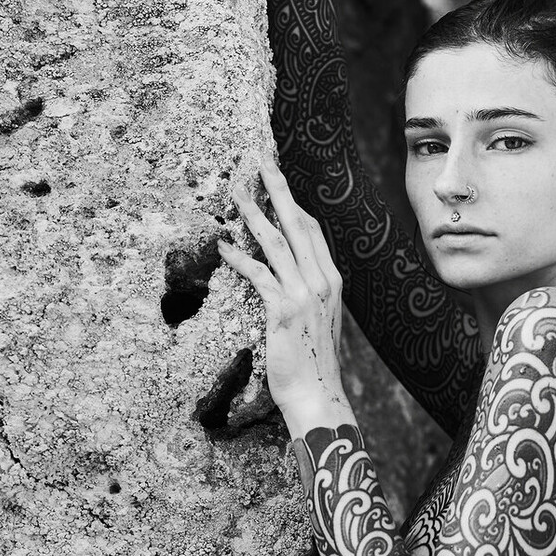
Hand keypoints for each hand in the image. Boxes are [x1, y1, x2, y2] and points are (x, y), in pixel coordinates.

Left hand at [219, 154, 350, 435]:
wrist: (318, 396)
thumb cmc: (313, 363)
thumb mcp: (317, 320)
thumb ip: (307, 293)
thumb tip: (290, 275)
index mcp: (331, 281)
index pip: (311, 230)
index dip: (293, 200)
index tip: (277, 178)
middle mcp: (322, 282)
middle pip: (297, 223)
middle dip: (278, 189)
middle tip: (261, 159)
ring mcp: (305, 295)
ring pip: (277, 243)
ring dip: (254, 214)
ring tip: (234, 192)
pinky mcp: (284, 311)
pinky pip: (259, 275)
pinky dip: (240, 258)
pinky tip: (223, 245)